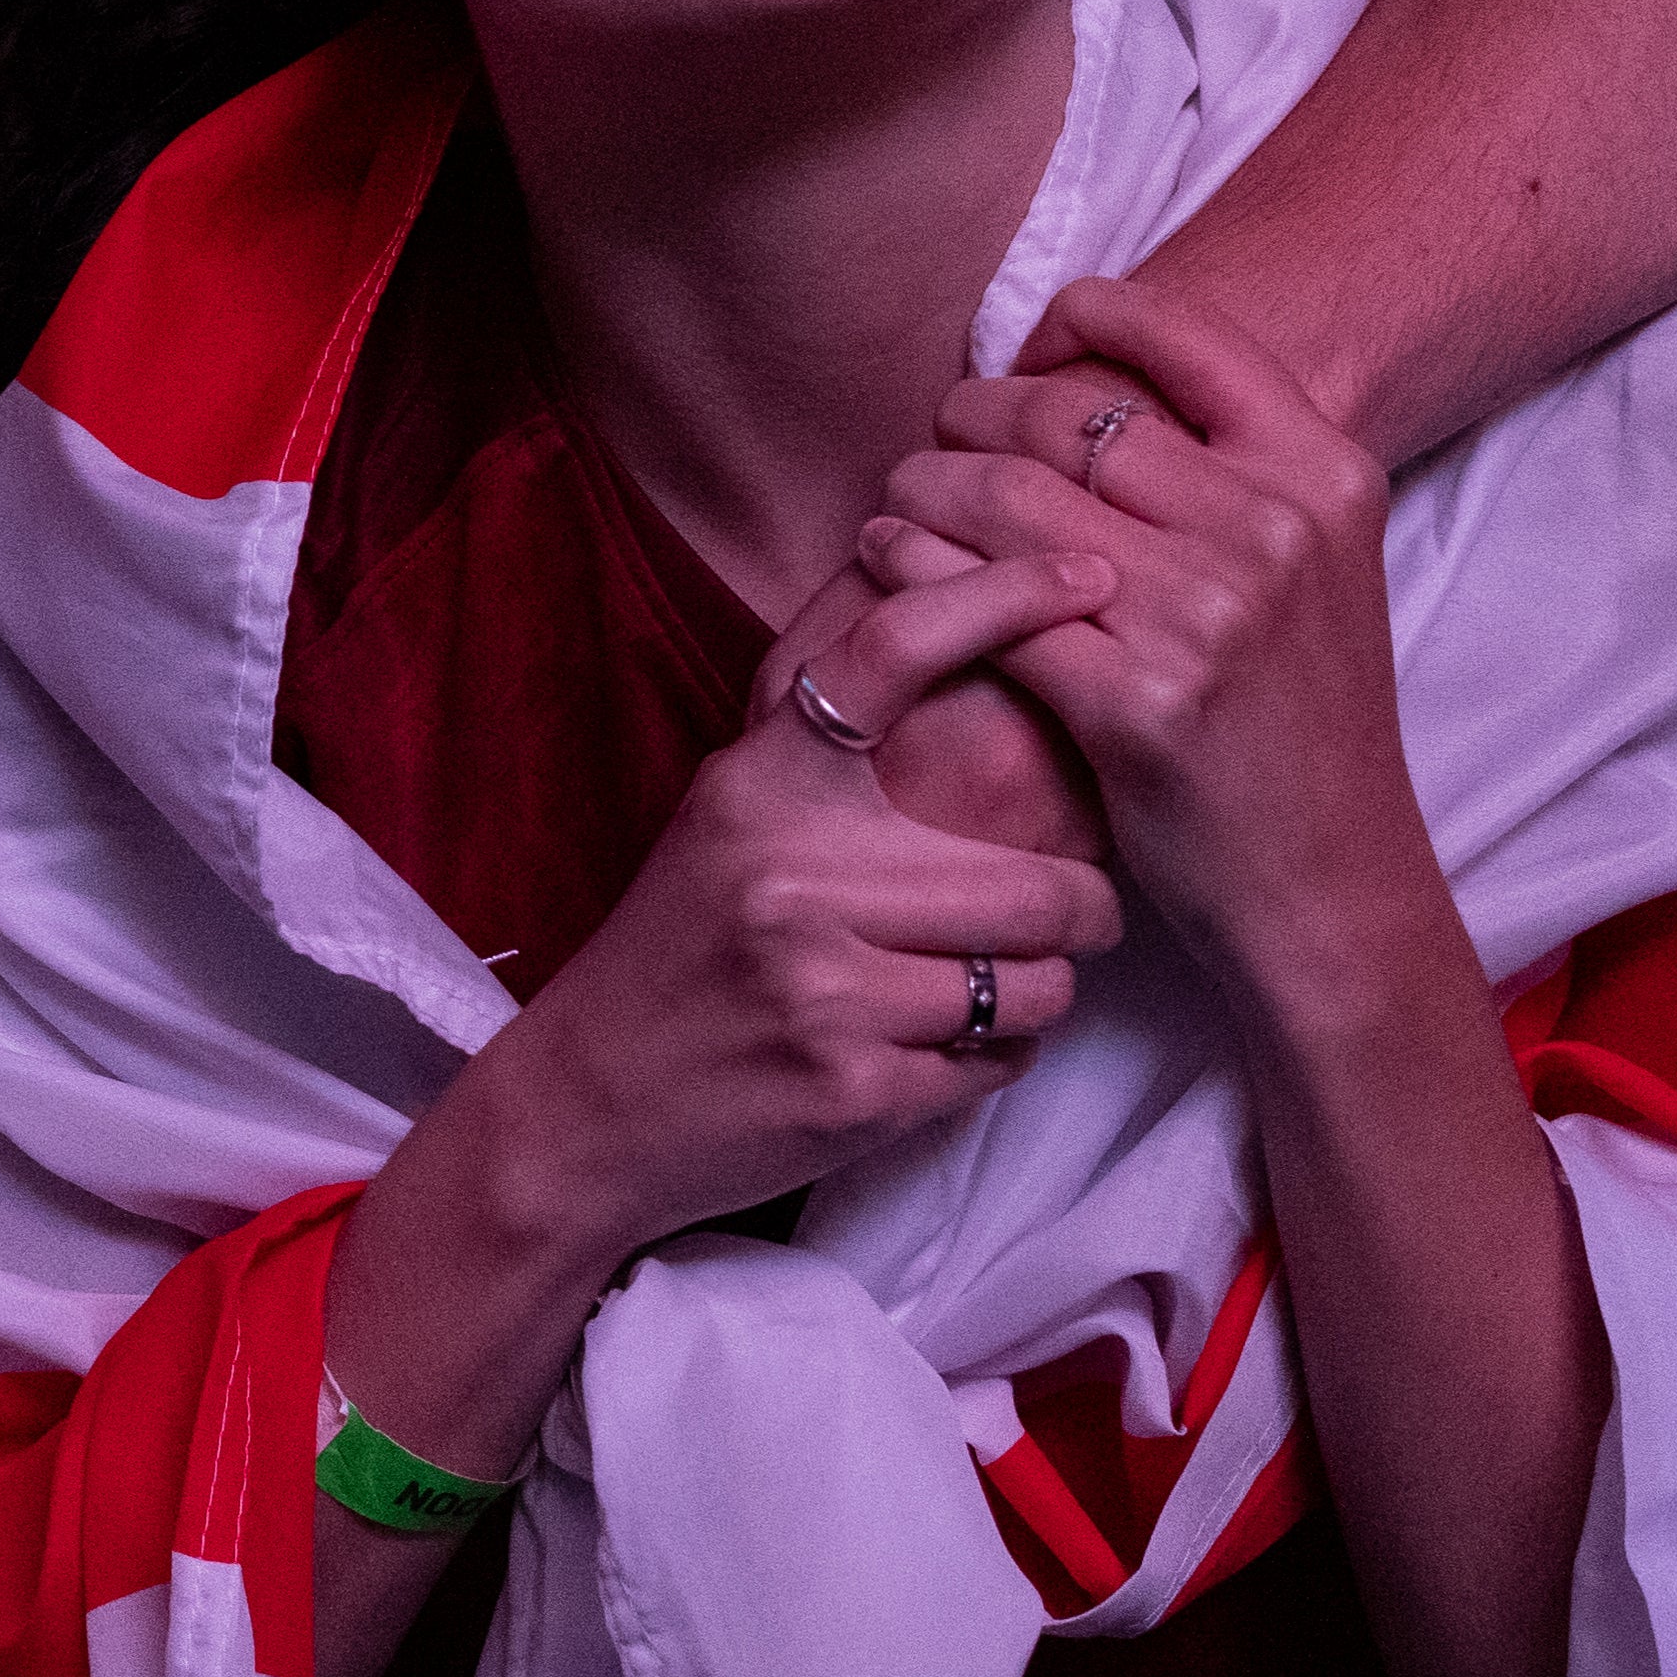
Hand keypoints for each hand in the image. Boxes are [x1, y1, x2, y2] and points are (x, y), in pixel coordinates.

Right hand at [471, 549, 1128, 1262]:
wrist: (587, 1101)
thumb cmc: (683, 942)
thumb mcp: (731, 812)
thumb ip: (824, 725)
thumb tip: (927, 590)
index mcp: (759, 786)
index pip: (893, 652)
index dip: (1003, 599)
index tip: (1088, 575)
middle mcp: (789, 878)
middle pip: (1038, 880)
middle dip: (1085, 905)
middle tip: (1076, 907)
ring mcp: (822, 991)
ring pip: (1037, 982)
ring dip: (1038, 989)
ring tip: (981, 982)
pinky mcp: (854, 1091)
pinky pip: (1003, 1062)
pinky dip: (993, 1056)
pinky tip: (931, 1045)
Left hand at [878, 272, 1434, 989]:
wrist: (1330, 881)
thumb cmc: (1299, 719)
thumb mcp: (1315, 566)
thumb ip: (1231, 468)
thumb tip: (1087, 374)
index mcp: (1324, 475)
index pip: (1183, 332)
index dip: (1081, 319)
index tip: (1022, 354)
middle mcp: (1271, 529)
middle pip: (1066, 415)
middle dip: (971, 416)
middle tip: (935, 441)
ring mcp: (1205, 613)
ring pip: (1005, 497)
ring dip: (924, 486)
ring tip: (898, 498)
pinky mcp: (1133, 698)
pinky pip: (980, 600)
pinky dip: (909, 565)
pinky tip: (883, 557)